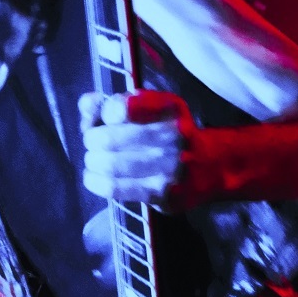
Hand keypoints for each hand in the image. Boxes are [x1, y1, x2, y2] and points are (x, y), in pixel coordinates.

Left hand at [79, 90, 214, 210]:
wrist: (210, 166)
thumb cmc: (169, 133)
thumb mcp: (151, 108)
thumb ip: (114, 102)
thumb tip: (87, 103)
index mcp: (169, 108)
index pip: (120, 107)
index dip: (104, 113)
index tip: (107, 118)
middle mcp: (173, 136)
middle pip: (108, 138)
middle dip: (92, 140)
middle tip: (93, 143)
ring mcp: (170, 167)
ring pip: (109, 164)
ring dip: (92, 162)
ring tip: (93, 161)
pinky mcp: (162, 194)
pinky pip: (115, 188)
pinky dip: (96, 182)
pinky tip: (93, 178)